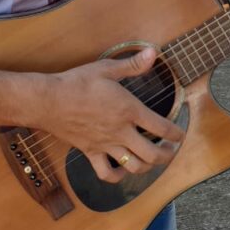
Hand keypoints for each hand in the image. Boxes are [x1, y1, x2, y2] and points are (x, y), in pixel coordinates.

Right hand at [38, 47, 183, 182]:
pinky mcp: (90, 152)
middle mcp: (120, 131)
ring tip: (152, 160)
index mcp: (128, 110)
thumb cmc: (77, 83)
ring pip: (133, 167)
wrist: (48, 101)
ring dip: (147, 167)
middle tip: (171, 150)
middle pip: (152, 154)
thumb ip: (133, 64)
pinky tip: (122, 170)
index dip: (176, 133)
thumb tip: (152, 52)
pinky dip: (118, 176)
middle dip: (167, 155)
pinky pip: (106, 173)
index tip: (181, 134)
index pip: (161, 127)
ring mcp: (106, 145)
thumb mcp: (106, 68)